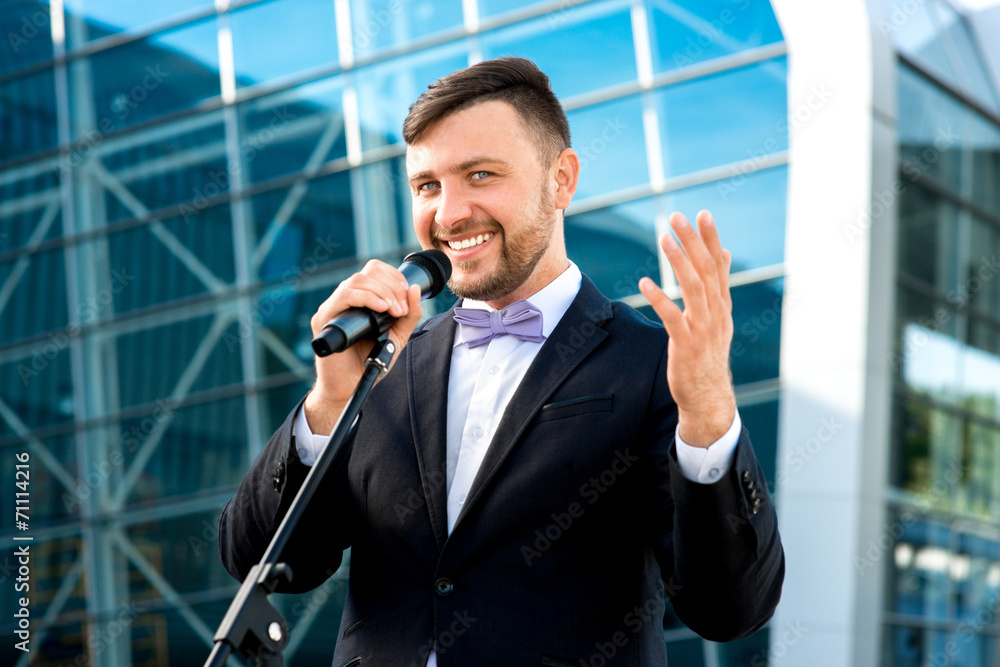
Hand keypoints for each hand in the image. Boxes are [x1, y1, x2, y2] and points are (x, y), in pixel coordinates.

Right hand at [304, 260, 423, 433]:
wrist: (350, 387)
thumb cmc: (369, 362)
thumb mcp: (397, 336)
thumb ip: (409, 315)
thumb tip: (416, 289)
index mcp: (360, 299)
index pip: (375, 270)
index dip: (394, 277)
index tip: (408, 296)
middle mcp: (345, 300)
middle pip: (367, 271)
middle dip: (392, 285)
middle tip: (402, 307)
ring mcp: (333, 308)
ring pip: (356, 280)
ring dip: (382, 291)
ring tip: (394, 310)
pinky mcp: (324, 319)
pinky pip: (343, 297)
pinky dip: (366, 298)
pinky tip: (380, 309)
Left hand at [639, 210, 736, 446]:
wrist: (708, 396)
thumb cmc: (708, 353)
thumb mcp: (717, 317)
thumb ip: (718, 285)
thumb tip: (724, 252)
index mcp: (722, 305)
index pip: (718, 265)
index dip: (711, 239)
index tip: (702, 213)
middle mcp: (717, 313)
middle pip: (707, 271)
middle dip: (693, 242)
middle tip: (678, 216)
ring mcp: (704, 329)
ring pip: (694, 289)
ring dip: (679, 262)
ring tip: (664, 238)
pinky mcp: (687, 345)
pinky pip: (673, 318)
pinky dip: (660, 298)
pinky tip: (644, 282)